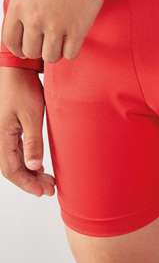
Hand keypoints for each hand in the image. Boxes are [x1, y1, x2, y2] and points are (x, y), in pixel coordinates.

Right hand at [0, 67, 54, 195]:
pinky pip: (14, 152)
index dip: (27, 183)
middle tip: (50, 189)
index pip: (11, 169)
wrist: (15, 70)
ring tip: (47, 181)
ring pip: (13, 161)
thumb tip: (34, 167)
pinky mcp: (7, 129)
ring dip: (29, 173)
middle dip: (30, 181)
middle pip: (11, 169)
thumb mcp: (32, 115)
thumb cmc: (22, 88)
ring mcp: (1, 134)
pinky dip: (26, 162)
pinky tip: (38, 166)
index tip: (44, 191)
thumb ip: (33, 142)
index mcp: (1, 136)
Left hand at [2, 0, 102, 62]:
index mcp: (18, 6)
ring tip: (59, 43)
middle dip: (37, 49)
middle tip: (45, 44)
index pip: (10, 40)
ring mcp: (56, 27)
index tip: (24, 49)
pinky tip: (72, 41)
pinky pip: (70, 54)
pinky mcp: (77, 31)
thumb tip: (26, 21)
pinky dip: (70, 50)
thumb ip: (24, 4)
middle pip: (30, 51)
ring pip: (50, 57)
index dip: (17, 48)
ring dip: (54, 52)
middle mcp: (34, 20)